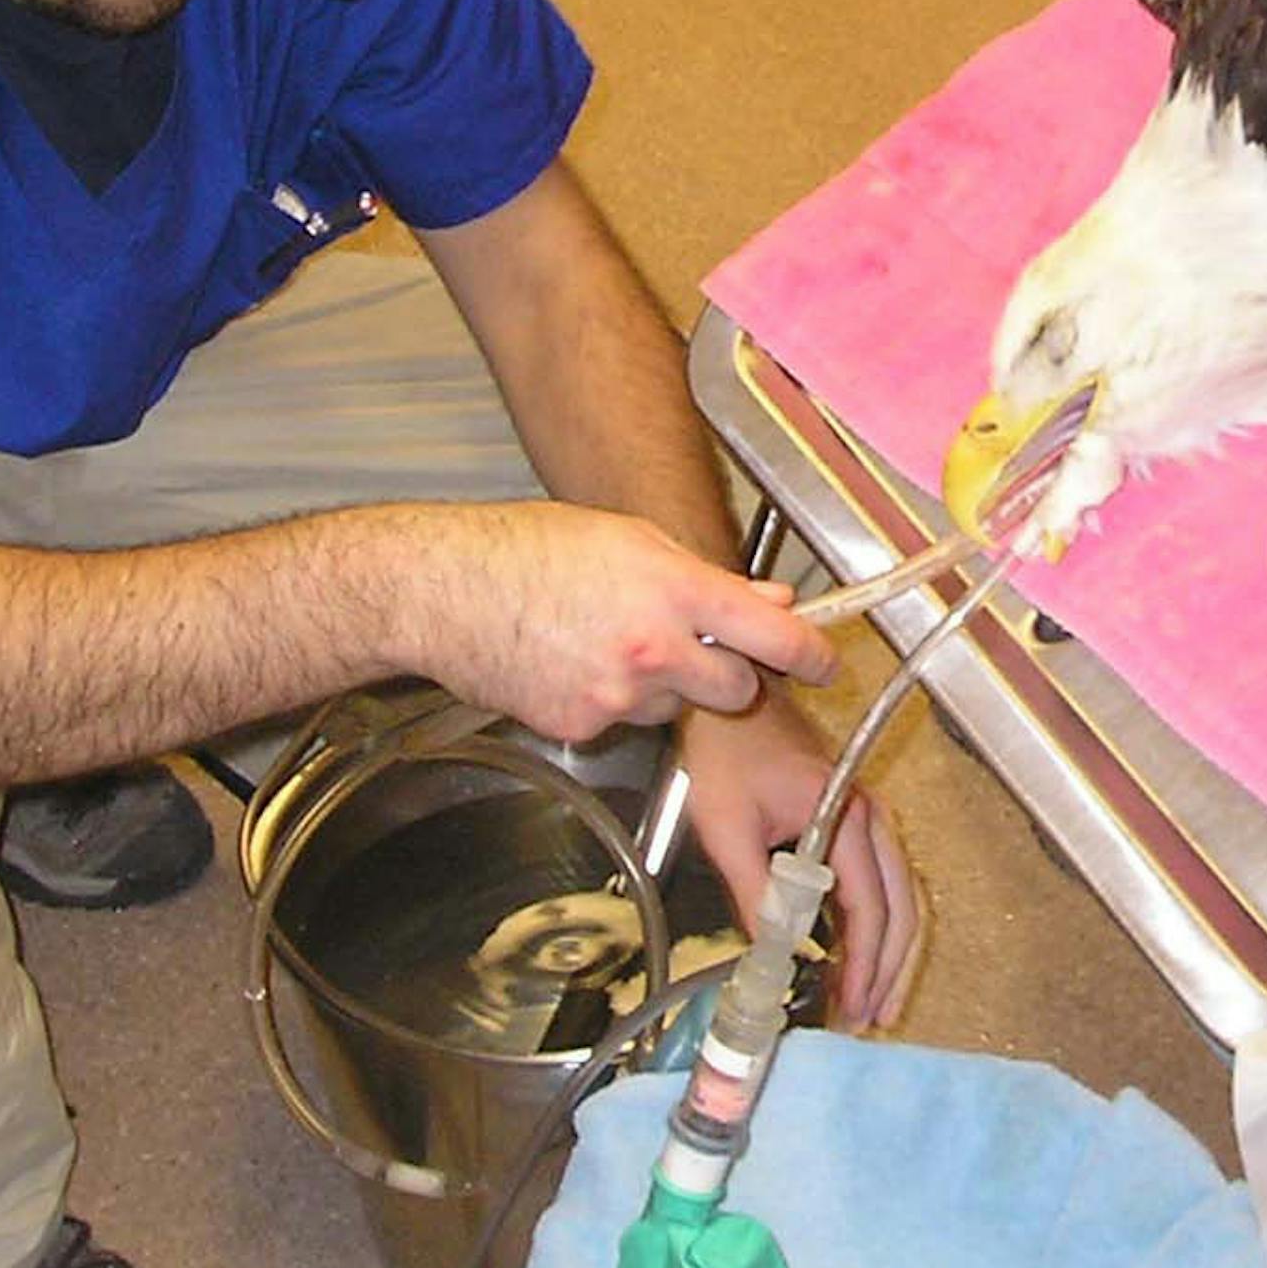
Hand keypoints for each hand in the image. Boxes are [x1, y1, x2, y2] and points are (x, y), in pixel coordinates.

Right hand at [396, 503, 836, 742]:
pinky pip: (621, 722)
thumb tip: (769, 600)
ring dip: (662, 685)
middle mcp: (653, 649)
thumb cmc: (526, 550)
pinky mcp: (582, 728)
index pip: (772, 634)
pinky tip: (571, 665)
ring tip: (605, 642)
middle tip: (696, 648)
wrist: (441, 591)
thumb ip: (704, 577)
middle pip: (736, 690)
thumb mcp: (629, 540)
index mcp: (672, 590)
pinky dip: (609, 702)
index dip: (811, 654)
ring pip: (674, 707)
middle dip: (729, 677)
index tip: (825, 663)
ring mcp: (616, 696)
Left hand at [677, 691, 922, 1029]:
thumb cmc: (726, 753)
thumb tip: (771, 950)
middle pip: (900, 906)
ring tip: (876, 1000)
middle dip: (888, 969)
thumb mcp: (726, 825)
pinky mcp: (856, 818)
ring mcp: (868, 817)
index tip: (852, 1006)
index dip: (863, 963)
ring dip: (893, 951)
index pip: (867, 906)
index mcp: (842, 818)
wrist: (732, 696)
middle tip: (870, 1018)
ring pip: (901, 895)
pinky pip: (886, 879)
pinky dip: (883, 923)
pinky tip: (863, 954)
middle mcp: (869, 818)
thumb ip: (753, 889)